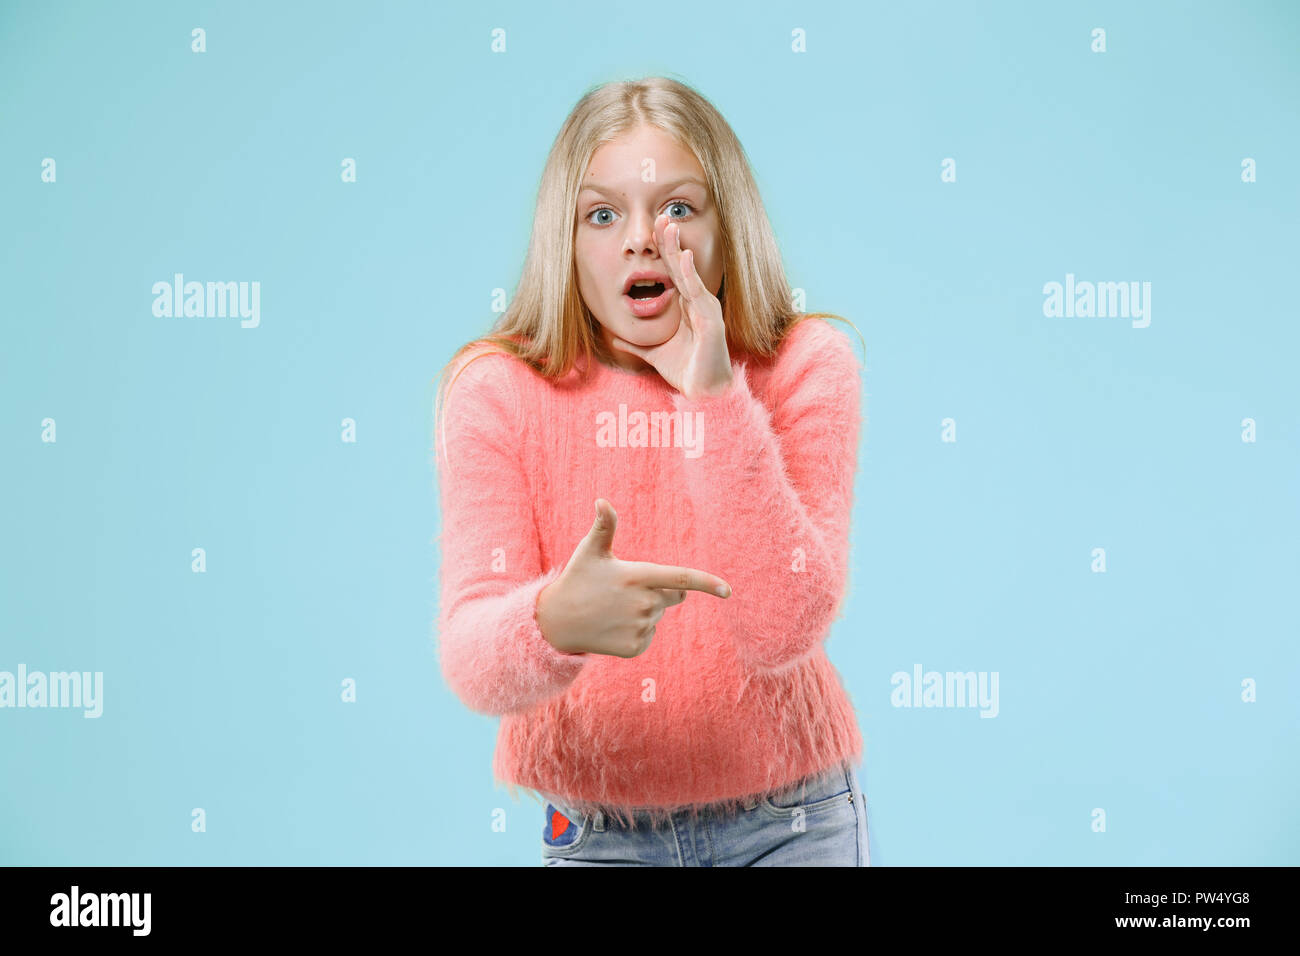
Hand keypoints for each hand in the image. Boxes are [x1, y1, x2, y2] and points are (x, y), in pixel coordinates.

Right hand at [536, 498, 730, 657]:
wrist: (557, 621)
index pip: (682, 579)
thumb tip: (602, 500)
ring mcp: (640, 627)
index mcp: (638, 576)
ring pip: (658, 616)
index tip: (728, 590)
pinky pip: (649, 634)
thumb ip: (605, 526)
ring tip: (614, 608)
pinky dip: (636, 630)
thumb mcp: (590, 551)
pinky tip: (614, 626)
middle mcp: (644, 603)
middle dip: (660, 591)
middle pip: (673, 597)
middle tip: (628, 590)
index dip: (707, 583)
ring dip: (644, 611)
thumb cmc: (577, 579)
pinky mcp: (636, 647)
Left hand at [609, 214, 733, 399]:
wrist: (703, 393)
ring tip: (670, 228)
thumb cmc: (685, 371)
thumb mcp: (653, 354)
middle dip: (671, 242)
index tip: (654, 230)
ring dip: (679, 250)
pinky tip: (684, 258)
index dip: (665, 252)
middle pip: (682, 267)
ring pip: (690, 275)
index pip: (674, 274)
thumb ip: (635, 344)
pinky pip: (699, 295)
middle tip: (662, 217)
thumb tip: (615, 338)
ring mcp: (706, 311)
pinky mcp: (711, 322)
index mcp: (686, 308)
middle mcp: (698, 304)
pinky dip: (691, 276)